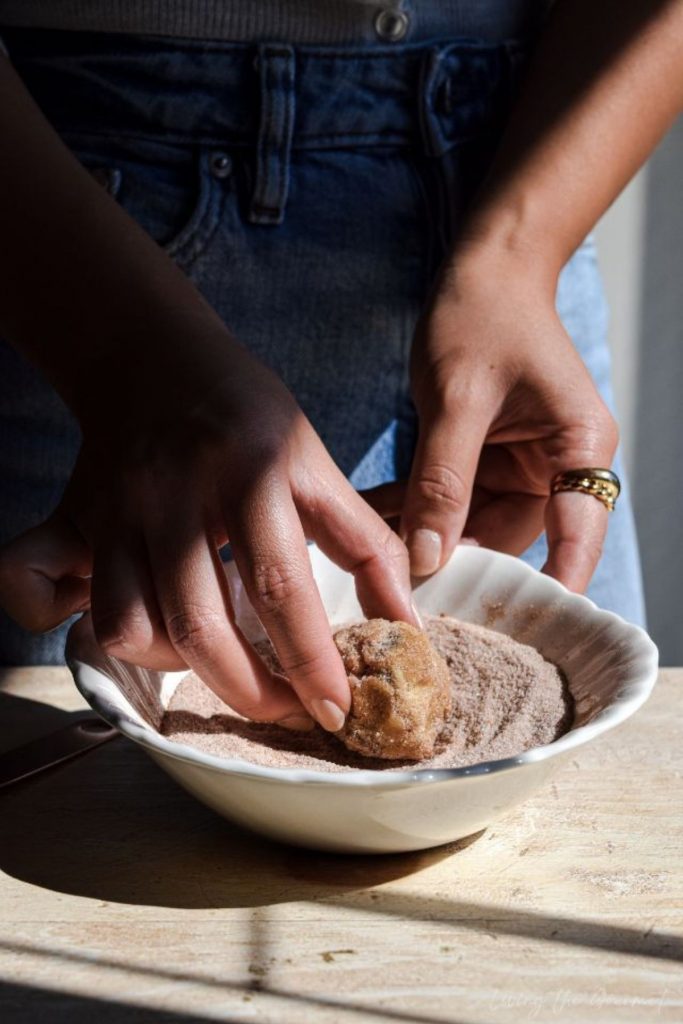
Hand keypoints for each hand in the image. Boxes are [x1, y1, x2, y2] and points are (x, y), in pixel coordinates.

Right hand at [0, 327, 415, 729]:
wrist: (155, 358)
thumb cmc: (249, 415)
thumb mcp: (318, 463)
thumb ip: (366, 543)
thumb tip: (407, 624)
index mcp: (251, 470)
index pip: (281, 586)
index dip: (310, 660)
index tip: (336, 711)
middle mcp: (177, 491)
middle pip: (200, 623)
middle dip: (250, 691)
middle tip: (288, 711)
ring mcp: (121, 508)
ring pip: (132, 625)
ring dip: (185, 673)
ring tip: (230, 673)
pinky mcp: (80, 519)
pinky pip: (76, 600)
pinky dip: (112, 639)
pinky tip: (159, 642)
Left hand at [363, 249, 617, 591]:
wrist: (484, 270)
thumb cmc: (485, 316)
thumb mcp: (460, 398)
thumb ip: (445, 479)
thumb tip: (427, 558)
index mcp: (577, 450)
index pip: (573, 539)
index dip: (547, 592)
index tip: (511, 637)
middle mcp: (556, 467)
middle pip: (509, 539)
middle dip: (453, 564)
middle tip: (397, 597)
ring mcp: (520, 466)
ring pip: (470, 526)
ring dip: (423, 537)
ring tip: (367, 559)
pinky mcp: (485, 459)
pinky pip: (450, 498)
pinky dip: (415, 508)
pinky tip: (369, 522)